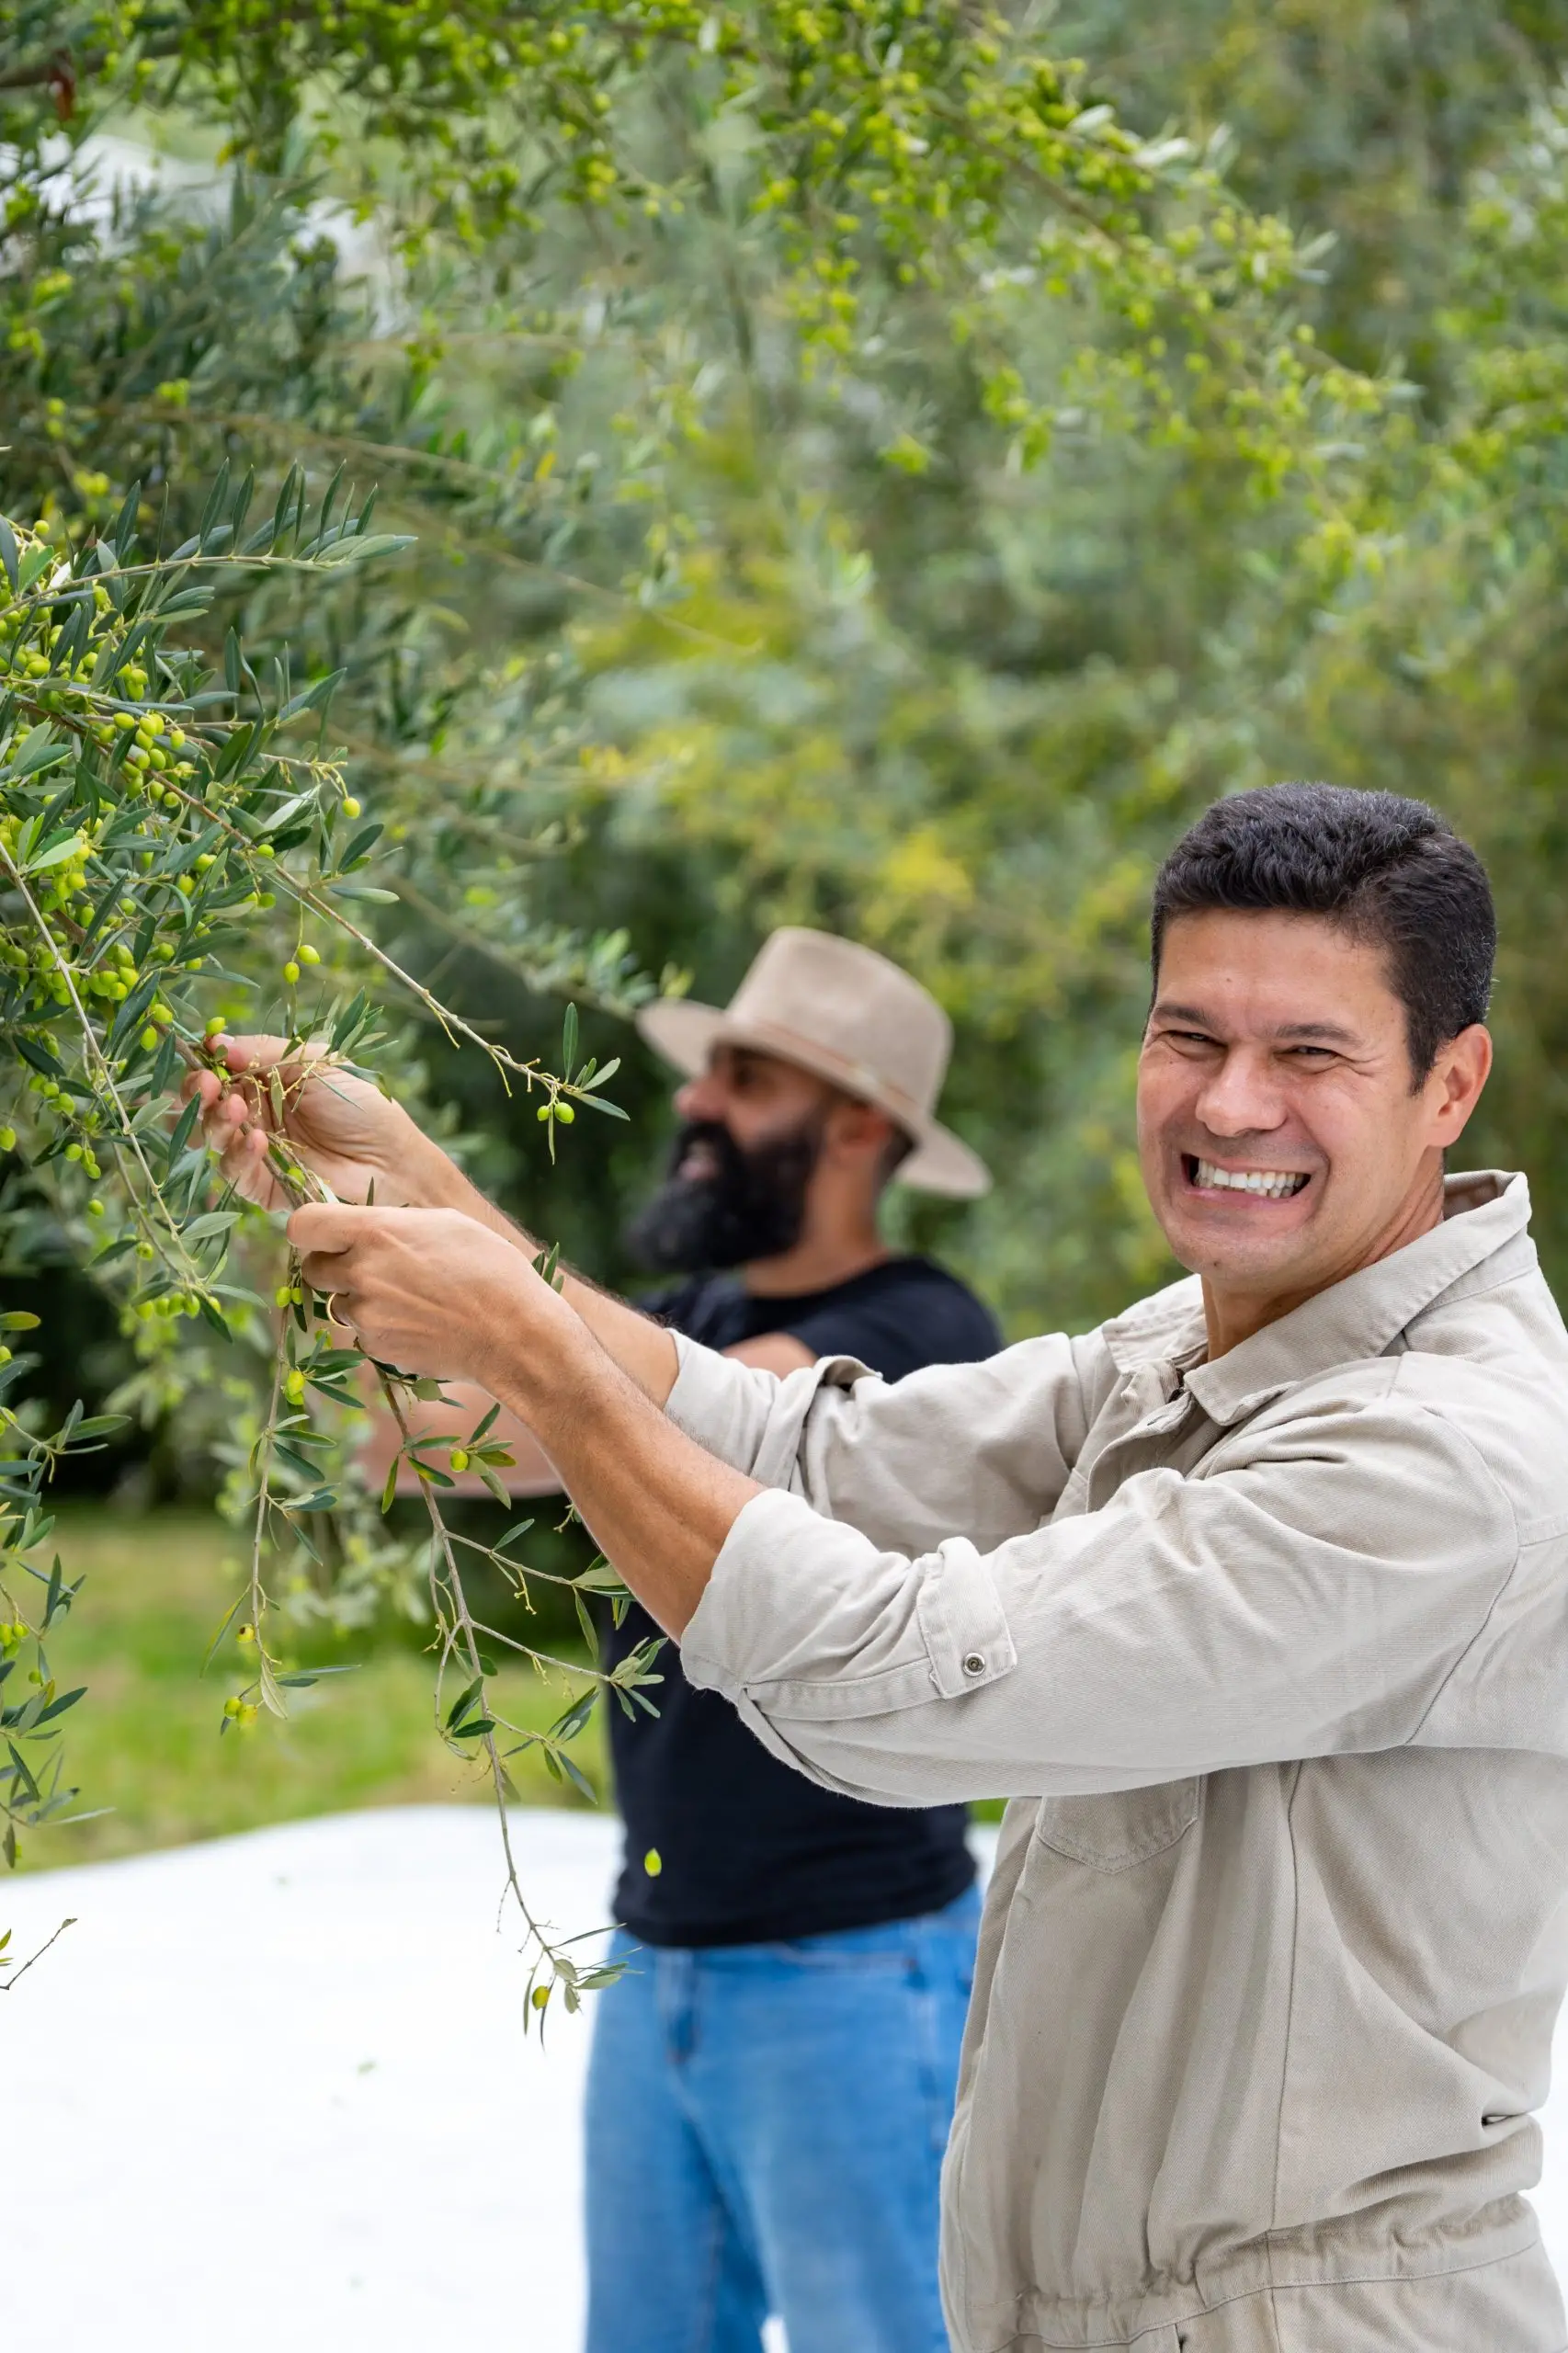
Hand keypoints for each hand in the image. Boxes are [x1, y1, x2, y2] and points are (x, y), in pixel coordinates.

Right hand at [185, 1035, 455, 1212]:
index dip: (204, 1063)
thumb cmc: (361, 1107)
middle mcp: (253, 1115)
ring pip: (211, 1138)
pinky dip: (238, 1154)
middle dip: (197, 1093)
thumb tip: (218, 1041)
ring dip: (214, 1121)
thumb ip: (267, 1053)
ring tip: (235, 1108)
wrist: (392, 1160)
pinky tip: (256, 1139)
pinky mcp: (262, 1185)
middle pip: (204, 1106)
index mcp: (263, 1083)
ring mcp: (255, 1151)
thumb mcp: (316, 1065)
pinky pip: (235, 1171)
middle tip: (207, 1084)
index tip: (204, 1052)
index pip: (217, 1071)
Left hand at [288, 1202, 574, 1386]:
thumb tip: (367, 1232)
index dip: (311, 1228)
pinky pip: (364, 1334)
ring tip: (410, 1299)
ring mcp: (366, 1315)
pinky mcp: (377, 1347)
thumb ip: (393, 1225)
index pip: (303, 1225)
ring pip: (340, 1304)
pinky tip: (420, 1323)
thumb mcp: (445, 1224)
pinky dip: (383, 1329)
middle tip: (372, 1269)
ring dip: (361, 1300)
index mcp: (375, 1231)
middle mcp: (361, 1272)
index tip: (327, 1233)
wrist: (513, 1333)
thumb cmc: (490, 1268)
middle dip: (334, 1267)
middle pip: (313, 1269)